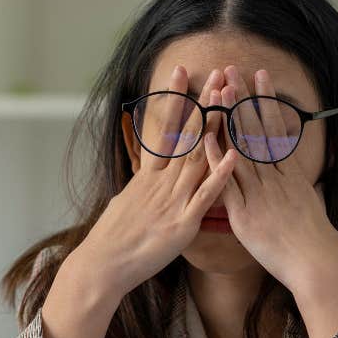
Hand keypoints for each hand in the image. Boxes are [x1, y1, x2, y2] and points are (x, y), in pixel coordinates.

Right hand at [71, 65, 237, 299]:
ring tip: (230, 99)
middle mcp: (161, 182)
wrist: (103, 265)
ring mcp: (173, 200)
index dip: (175, 99)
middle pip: (187, 135)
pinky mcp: (182, 223)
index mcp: (149, 176)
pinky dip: (220, 175)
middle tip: (217, 73)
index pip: (165, 129)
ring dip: (216, 127)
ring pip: (199, 157)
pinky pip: (205, 196)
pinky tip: (234, 154)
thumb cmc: (113, 239)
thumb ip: (142, 187)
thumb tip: (145, 177)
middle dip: (204, 103)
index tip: (182, 72)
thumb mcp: (126, 202)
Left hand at [206, 66, 337, 337]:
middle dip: (244, 99)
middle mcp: (274, 177)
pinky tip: (206, 137)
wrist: (315, 263)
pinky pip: (227, 181)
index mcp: (290, 173)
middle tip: (233, 70)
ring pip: (241, 147)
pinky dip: (217, 158)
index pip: (275, 129)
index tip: (258, 77)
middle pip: (257, 130)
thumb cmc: (313, 240)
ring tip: (219, 89)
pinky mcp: (245, 212)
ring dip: (229, 117)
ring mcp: (259, 192)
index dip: (265, 101)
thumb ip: (297, 185)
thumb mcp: (310, 204)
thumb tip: (294, 173)